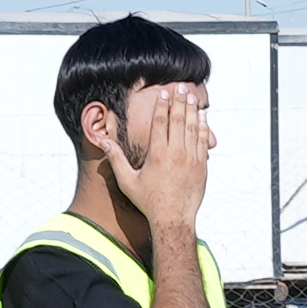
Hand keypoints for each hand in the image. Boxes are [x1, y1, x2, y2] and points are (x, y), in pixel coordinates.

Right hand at [112, 82, 212, 231]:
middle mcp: (176, 153)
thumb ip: (116, 159)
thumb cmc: (149, 202)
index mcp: (157, 154)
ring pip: (192, 128)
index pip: (161, 122)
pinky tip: (202, 118)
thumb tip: (103, 141)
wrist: (174, 219)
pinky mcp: (202, 166)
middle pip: (178, 120)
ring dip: (192, 110)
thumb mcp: (127, 181)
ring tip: (191, 96)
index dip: (162, 105)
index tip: (163, 93)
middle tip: (181, 87)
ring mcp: (191, 159)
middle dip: (179, 101)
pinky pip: (203, 141)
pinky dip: (203, 128)